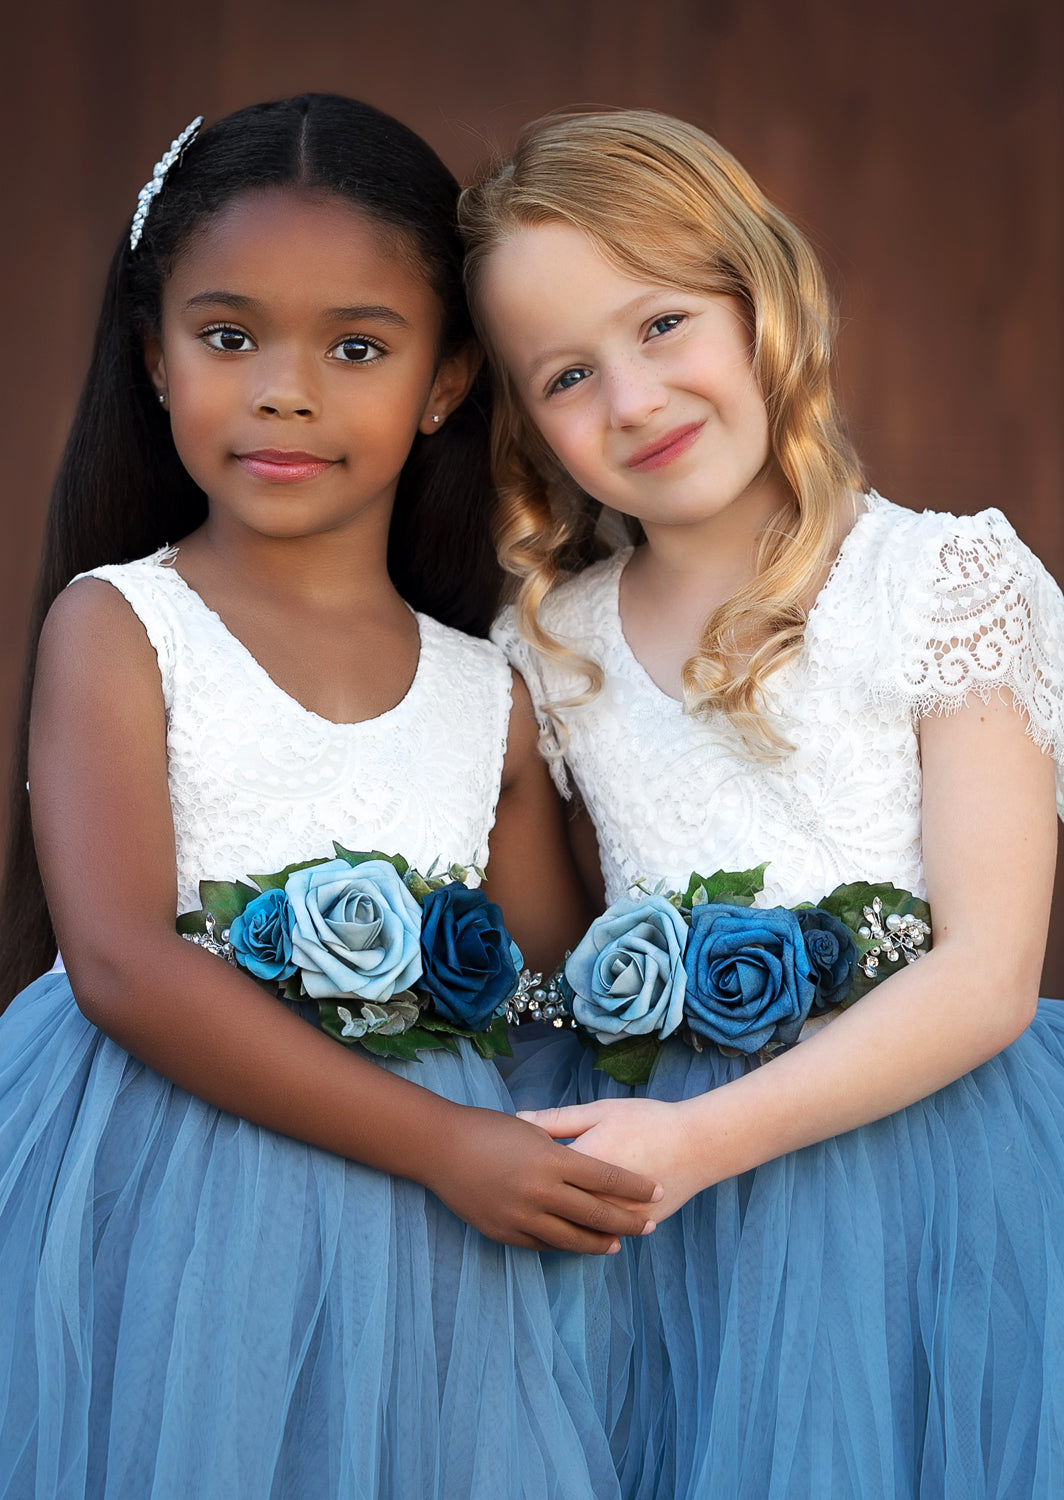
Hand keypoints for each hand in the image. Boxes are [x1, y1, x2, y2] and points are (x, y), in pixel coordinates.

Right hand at [421, 1105, 662, 1251]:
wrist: (440, 1149)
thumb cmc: (488, 1129)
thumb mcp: (532, 1130)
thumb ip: (563, 1146)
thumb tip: (592, 1158)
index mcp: (551, 1160)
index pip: (606, 1178)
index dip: (635, 1187)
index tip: (658, 1191)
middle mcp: (540, 1192)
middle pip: (596, 1214)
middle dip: (628, 1221)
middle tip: (649, 1226)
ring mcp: (521, 1216)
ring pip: (571, 1239)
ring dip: (598, 1243)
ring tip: (617, 1244)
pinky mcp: (504, 1233)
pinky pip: (542, 1245)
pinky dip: (563, 1245)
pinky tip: (576, 1244)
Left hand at [519, 1097, 706, 1221]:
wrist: (697, 1143)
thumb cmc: (646, 1120)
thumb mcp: (599, 1111)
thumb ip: (557, 1120)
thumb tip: (519, 1119)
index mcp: (583, 1163)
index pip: (537, 1173)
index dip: (520, 1168)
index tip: (507, 1165)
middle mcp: (598, 1196)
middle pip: (551, 1207)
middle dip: (530, 1201)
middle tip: (512, 1194)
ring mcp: (618, 1217)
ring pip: (576, 1229)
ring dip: (554, 1223)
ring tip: (535, 1215)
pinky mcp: (635, 1226)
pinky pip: (602, 1237)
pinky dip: (584, 1233)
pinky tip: (570, 1226)